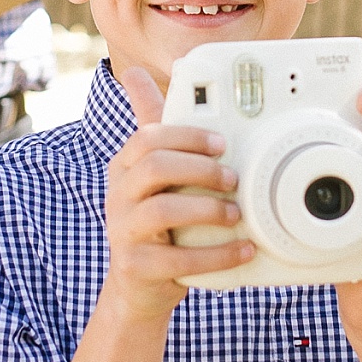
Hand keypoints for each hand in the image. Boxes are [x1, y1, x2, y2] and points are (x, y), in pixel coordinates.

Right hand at [100, 66, 254, 321]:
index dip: (187, 136)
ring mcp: (123, 232)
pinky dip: (217, 255)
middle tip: (233, 178)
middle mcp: (118, 195)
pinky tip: (243, 250)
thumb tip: (135, 72)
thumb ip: (153, 127)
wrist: (138, 288)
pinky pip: (178, 260)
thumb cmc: (157, 224)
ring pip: (161, 211)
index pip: (148, 137)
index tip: (222, 142)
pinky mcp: (137, 267)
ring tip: (236, 214)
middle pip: (153, 167)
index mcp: (125, 168)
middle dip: (199, 168)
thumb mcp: (153, 175)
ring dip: (207, 210)